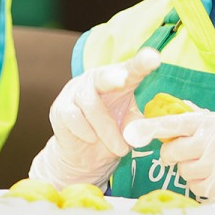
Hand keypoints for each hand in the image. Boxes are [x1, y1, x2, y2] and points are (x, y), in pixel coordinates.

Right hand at [28, 48, 161, 187]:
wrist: (83, 156)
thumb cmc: (110, 136)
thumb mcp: (129, 130)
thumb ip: (138, 126)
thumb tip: (146, 129)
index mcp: (118, 80)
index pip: (132, 69)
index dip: (142, 63)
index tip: (154, 58)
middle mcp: (95, 80)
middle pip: (103, 76)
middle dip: (113, 77)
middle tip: (124, 80)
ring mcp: (75, 91)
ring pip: (91, 106)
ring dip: (107, 130)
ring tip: (119, 149)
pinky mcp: (61, 108)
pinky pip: (74, 117)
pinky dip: (86, 132)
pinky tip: (92, 139)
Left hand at [122, 108, 214, 205]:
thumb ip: (201, 120)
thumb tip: (173, 112)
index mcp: (213, 123)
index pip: (174, 124)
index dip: (150, 129)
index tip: (132, 134)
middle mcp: (214, 144)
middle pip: (172, 152)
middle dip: (174, 155)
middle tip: (189, 153)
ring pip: (184, 173)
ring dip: (192, 172)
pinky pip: (198, 189)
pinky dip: (205, 186)